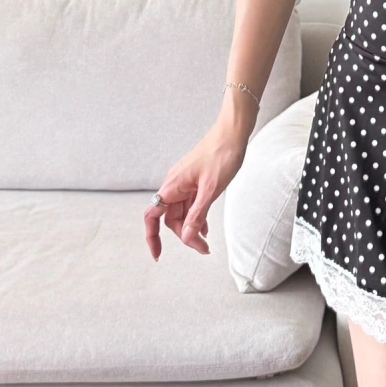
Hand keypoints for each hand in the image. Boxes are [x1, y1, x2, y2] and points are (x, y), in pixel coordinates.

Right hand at [144, 123, 245, 259]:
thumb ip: (197, 215)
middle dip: (184, 235)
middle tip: (203, 248)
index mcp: (172, 186)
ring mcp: (185, 181)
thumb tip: (185, 237)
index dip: (152, 237)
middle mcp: (175, 184)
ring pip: (182, 212)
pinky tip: (206, 227)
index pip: (153, 216)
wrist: (233, 131)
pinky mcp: (196, 179)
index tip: (158, 255)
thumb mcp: (211, 189)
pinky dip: (197, 216)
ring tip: (206, 243)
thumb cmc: (222, 154)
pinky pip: (191, 203)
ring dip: (191, 227)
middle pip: (171, 218)